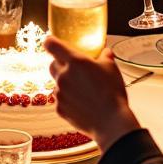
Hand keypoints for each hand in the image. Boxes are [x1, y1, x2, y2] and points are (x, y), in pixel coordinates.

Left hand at [45, 37, 139, 151]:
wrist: (111, 122)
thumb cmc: (112, 94)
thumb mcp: (112, 68)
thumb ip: (105, 57)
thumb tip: (105, 52)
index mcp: (75, 62)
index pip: (51, 45)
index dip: (50, 41)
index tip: (51, 42)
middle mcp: (63, 76)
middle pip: (52, 64)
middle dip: (60, 64)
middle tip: (74, 68)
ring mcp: (59, 93)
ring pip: (57, 83)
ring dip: (65, 83)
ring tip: (83, 89)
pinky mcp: (60, 108)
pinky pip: (60, 99)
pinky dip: (68, 98)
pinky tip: (82, 102)